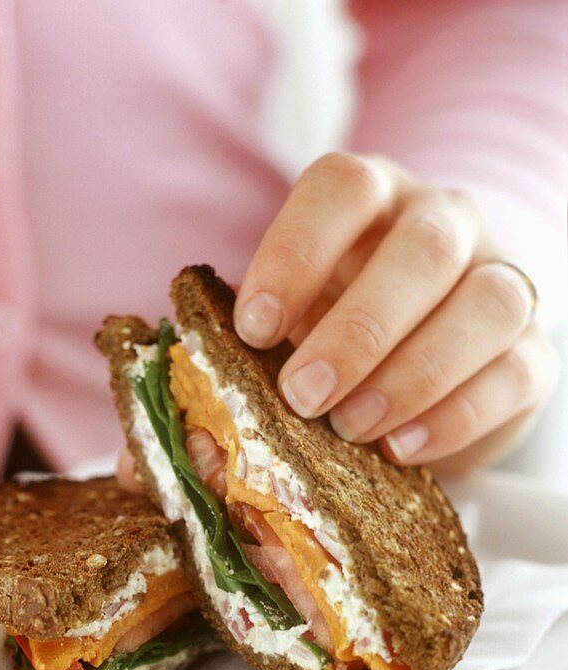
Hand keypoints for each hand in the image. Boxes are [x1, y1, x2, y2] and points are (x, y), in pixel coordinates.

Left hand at [234, 153, 558, 474]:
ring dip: (413, 375)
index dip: (295, 252)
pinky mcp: (531, 353)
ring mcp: (501, 281)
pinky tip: (400, 449)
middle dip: (358, 331)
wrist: (429, 351)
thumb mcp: (287, 325)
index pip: (344, 187)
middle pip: (424, 247)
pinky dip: (454, 417)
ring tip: (353, 428)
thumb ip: (240, 356)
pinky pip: (514, 373)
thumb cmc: (336, 330)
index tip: (254, 330)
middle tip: (303, 397)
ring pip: (487, 304)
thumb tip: (171, 436)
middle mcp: (446, 224)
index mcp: (373, 201)